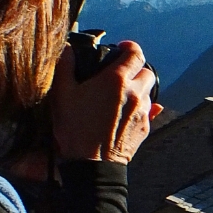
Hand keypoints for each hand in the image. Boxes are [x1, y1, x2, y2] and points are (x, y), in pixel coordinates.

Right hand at [50, 41, 162, 163]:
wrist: (93, 165)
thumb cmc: (76, 129)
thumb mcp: (62, 95)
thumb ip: (65, 68)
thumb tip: (67, 50)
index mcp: (117, 80)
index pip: (135, 53)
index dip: (130, 47)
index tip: (121, 47)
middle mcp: (136, 93)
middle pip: (146, 72)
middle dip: (136, 70)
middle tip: (120, 74)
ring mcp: (143, 111)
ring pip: (149, 92)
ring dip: (138, 90)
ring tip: (120, 96)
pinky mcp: (146, 127)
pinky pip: (149, 111)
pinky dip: (139, 107)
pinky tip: (125, 112)